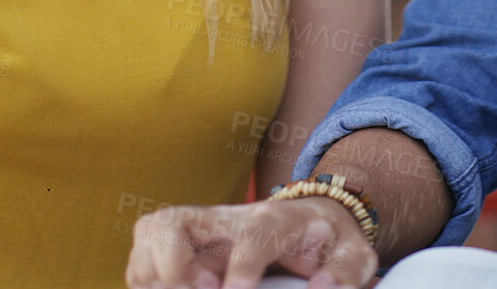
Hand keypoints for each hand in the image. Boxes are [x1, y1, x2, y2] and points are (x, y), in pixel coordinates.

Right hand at [126, 196, 378, 288]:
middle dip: (173, 264)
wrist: (308, 217)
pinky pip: (142, 256)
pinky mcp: (181, 244)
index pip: (251, 237)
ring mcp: (199, 229)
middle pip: (175, 222)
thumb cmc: (327, 240)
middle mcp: (227, 219)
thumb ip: (346, 272)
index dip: (240, 266)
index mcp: (273, 221)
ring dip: (153, 273)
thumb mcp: (353, 254)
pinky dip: (146, 280)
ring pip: (150, 233)